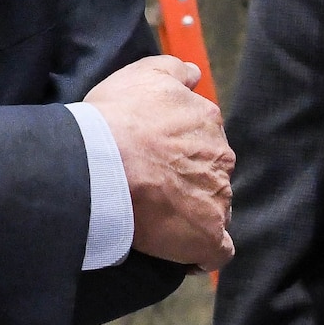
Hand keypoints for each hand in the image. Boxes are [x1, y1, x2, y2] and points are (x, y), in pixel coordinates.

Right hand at [84, 55, 233, 270]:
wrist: (103, 161)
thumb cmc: (117, 117)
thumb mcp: (144, 73)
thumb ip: (176, 70)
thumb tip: (194, 75)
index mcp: (208, 122)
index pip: (205, 139)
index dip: (183, 151)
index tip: (160, 160)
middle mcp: (220, 158)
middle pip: (212, 174)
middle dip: (191, 182)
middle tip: (155, 190)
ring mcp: (217, 198)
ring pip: (214, 209)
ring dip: (194, 214)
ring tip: (160, 222)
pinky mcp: (207, 235)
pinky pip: (216, 251)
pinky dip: (203, 253)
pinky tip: (186, 255)